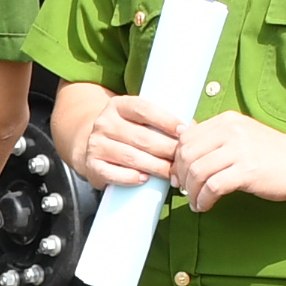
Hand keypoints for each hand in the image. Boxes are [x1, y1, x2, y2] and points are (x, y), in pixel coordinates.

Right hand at [67, 93, 184, 192]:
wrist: (95, 146)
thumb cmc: (129, 133)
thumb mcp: (139, 120)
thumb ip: (161, 122)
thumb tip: (194, 130)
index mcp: (118, 105)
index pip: (144, 109)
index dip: (166, 120)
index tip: (184, 131)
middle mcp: (104, 122)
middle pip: (141, 137)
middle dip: (167, 149)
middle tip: (184, 159)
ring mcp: (96, 144)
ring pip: (130, 156)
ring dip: (155, 166)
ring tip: (172, 173)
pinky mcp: (92, 165)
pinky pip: (113, 174)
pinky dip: (131, 178)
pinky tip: (145, 179)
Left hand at [174, 111, 285, 210]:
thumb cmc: (272, 153)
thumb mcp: (242, 134)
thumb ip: (216, 137)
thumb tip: (183, 140)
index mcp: (227, 121)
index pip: (187, 138)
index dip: (178, 159)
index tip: (180, 175)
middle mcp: (231, 131)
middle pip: (188, 154)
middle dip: (182, 177)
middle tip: (184, 191)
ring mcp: (240, 150)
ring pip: (198, 172)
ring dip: (191, 192)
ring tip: (195, 202)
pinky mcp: (247, 171)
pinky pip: (213, 187)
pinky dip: (204, 200)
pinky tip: (206, 206)